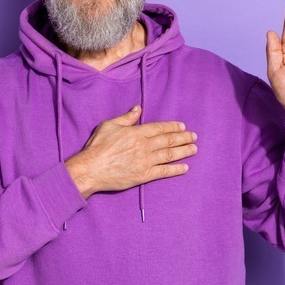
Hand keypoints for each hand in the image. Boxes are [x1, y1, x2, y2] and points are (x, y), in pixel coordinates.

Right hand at [65, 106, 197, 198]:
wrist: (91, 169)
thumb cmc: (98, 146)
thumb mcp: (109, 125)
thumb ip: (126, 118)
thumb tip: (138, 108)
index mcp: (136, 132)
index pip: (160, 128)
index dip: (173, 127)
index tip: (182, 127)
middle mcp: (144, 146)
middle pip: (168, 140)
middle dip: (183, 138)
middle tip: (194, 136)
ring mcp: (145, 161)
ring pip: (169, 155)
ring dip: (184, 151)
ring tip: (194, 149)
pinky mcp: (144, 175)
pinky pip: (164, 171)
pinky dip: (176, 169)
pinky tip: (185, 167)